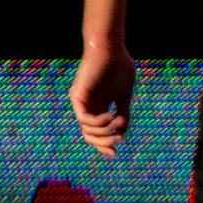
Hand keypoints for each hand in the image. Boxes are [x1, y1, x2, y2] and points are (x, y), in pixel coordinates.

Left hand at [69, 41, 135, 157]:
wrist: (111, 48)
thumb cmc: (119, 67)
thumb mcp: (124, 95)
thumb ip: (124, 112)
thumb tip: (123, 132)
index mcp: (98, 107)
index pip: (96, 133)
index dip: (104, 145)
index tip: (115, 153)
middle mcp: (87, 107)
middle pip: (89, 136)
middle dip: (103, 143)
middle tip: (118, 141)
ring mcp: (82, 102)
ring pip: (87, 130)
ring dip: (105, 132)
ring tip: (119, 123)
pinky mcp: (78, 96)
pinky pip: (85, 118)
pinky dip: (98, 122)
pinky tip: (112, 116)